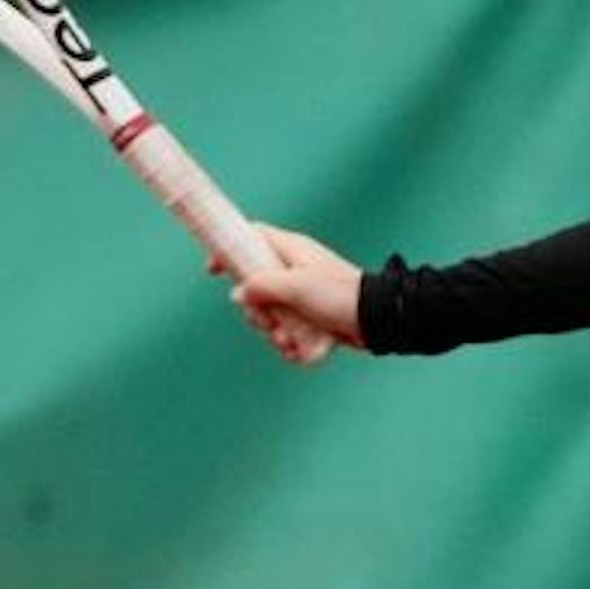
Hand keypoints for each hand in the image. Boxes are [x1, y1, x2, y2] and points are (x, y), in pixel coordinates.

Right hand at [222, 223, 366, 361]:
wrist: (377, 319)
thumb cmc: (340, 294)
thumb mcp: (297, 285)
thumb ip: (262, 286)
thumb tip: (238, 294)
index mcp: (290, 251)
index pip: (250, 238)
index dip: (228, 249)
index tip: (212, 270)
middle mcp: (294, 271)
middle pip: (254, 288)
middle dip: (257, 312)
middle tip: (269, 321)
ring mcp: (302, 296)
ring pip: (270, 315)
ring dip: (275, 333)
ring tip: (290, 340)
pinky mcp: (312, 319)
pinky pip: (289, 333)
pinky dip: (293, 345)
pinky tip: (303, 350)